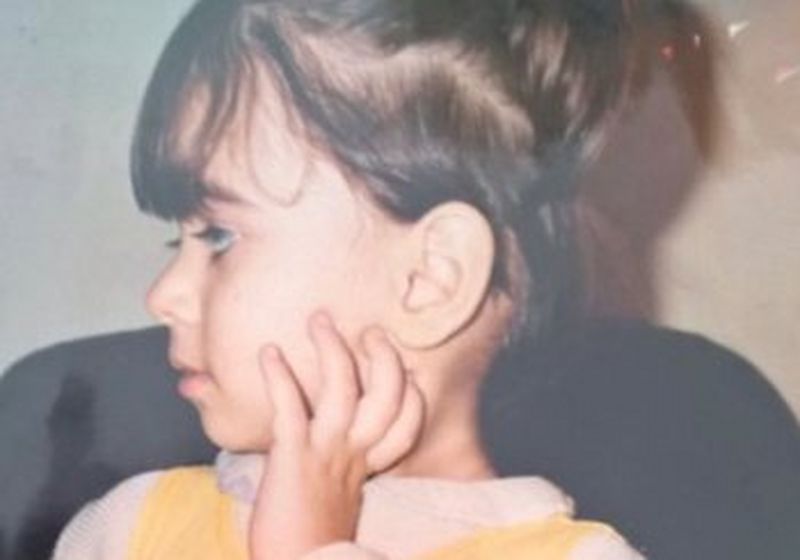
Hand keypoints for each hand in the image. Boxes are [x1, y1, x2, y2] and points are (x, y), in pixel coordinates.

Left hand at [249, 312, 424, 559]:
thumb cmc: (310, 542)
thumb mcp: (337, 502)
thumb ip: (341, 473)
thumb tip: (335, 455)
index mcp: (365, 467)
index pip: (406, 424)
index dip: (410, 395)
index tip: (403, 372)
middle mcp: (353, 454)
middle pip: (386, 394)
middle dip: (382, 357)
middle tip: (369, 333)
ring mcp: (325, 452)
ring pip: (342, 387)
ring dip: (330, 348)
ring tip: (319, 320)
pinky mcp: (293, 456)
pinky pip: (290, 407)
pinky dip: (278, 376)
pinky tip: (268, 352)